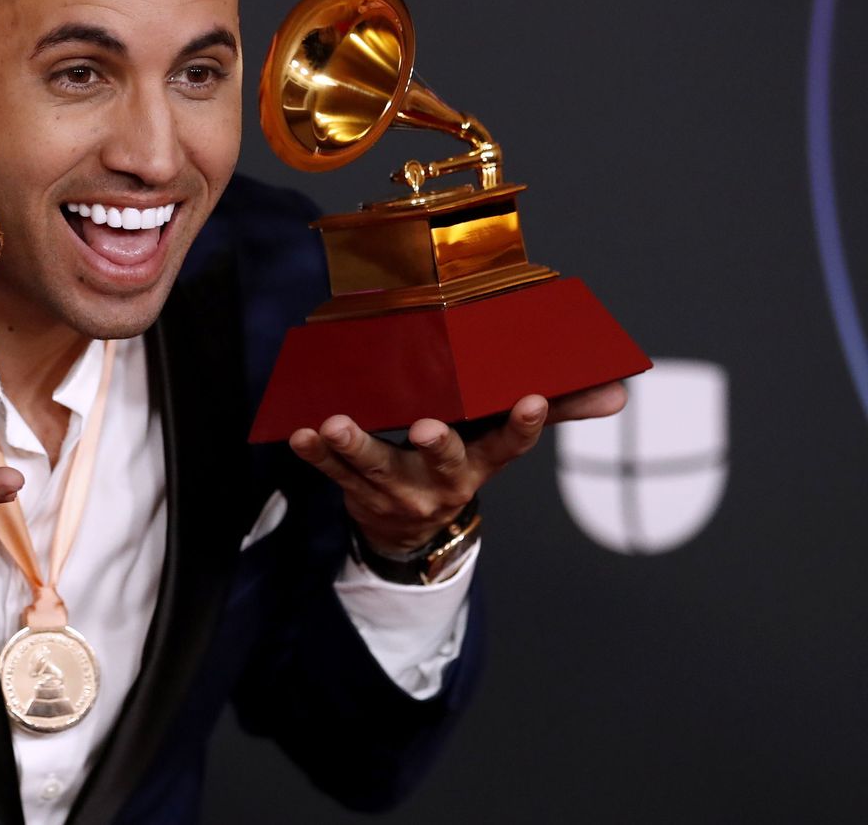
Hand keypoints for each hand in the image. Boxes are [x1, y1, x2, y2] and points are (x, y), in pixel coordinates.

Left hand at [289, 382, 626, 554]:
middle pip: (443, 460)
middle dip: (437, 444)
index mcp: (482, 461)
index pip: (512, 443)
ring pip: (377, 465)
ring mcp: (397, 486)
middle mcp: (443, 478)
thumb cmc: (458, 460)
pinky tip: (299, 433)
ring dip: (355, 445)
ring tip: (334, 424)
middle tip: (427, 427)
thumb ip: (554, 410)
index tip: (533, 399)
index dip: (525, 424)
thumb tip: (621, 392)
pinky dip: (314, 453)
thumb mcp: (500, 439)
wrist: (408, 528)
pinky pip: (332, 471)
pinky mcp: (356, 487)